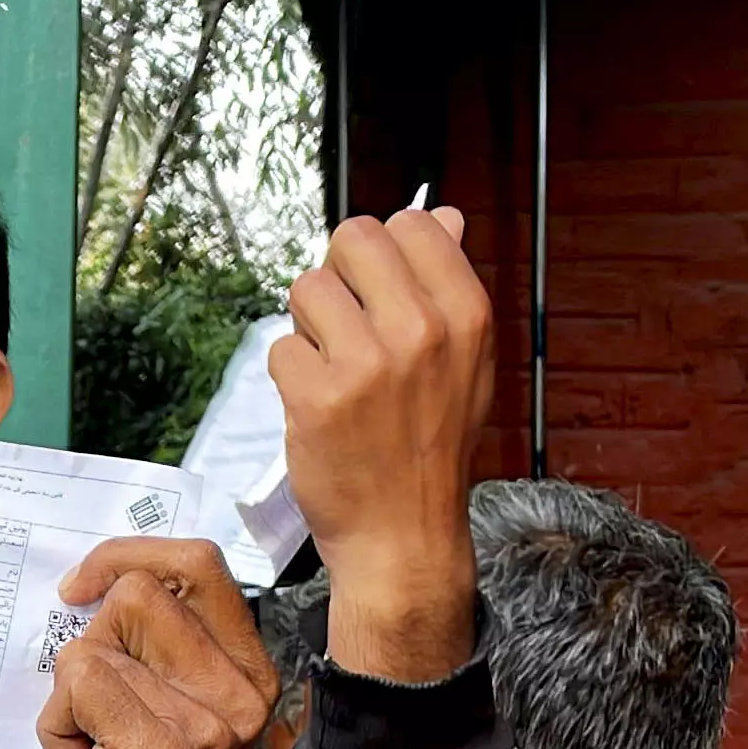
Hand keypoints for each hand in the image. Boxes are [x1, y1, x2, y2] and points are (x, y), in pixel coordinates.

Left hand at [23, 539, 274, 748]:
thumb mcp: (144, 708)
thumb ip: (145, 645)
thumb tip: (98, 577)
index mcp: (247, 676)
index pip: (198, 563)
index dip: (126, 557)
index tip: (77, 590)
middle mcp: (244, 697)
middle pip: (137, 593)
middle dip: (87, 650)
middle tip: (89, 722)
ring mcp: (211, 729)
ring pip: (96, 642)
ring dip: (68, 699)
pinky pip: (80, 682)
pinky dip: (57, 728)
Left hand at [269, 207, 490, 683]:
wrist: (403, 535)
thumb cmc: (430, 446)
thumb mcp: (466, 363)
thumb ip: (449, 285)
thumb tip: (441, 213)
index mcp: (466, 314)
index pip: (409, 225)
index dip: (381, 255)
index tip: (378, 293)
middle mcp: (421, 330)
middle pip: (351, 239)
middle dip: (339, 278)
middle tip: (346, 330)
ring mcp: (367, 363)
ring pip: (306, 289)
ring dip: (309, 328)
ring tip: (335, 372)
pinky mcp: (317, 396)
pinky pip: (281, 349)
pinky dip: (291, 377)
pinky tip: (318, 408)